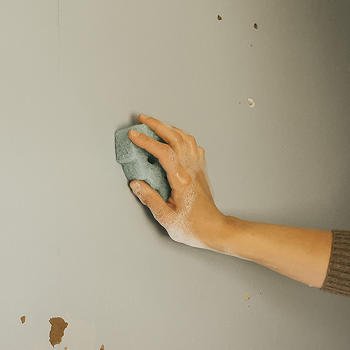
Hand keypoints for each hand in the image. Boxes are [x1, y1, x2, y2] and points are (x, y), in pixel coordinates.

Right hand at [128, 115, 226, 250]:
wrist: (215, 230)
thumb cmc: (193, 226)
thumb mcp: (166, 218)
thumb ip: (150, 199)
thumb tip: (136, 184)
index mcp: (182, 180)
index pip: (163, 153)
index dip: (147, 141)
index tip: (134, 135)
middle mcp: (191, 170)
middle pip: (175, 138)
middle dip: (157, 125)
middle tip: (143, 119)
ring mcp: (198, 169)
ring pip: (186, 139)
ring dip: (170, 128)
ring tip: (157, 125)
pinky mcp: (201, 171)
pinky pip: (194, 147)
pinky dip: (183, 137)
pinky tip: (177, 139)